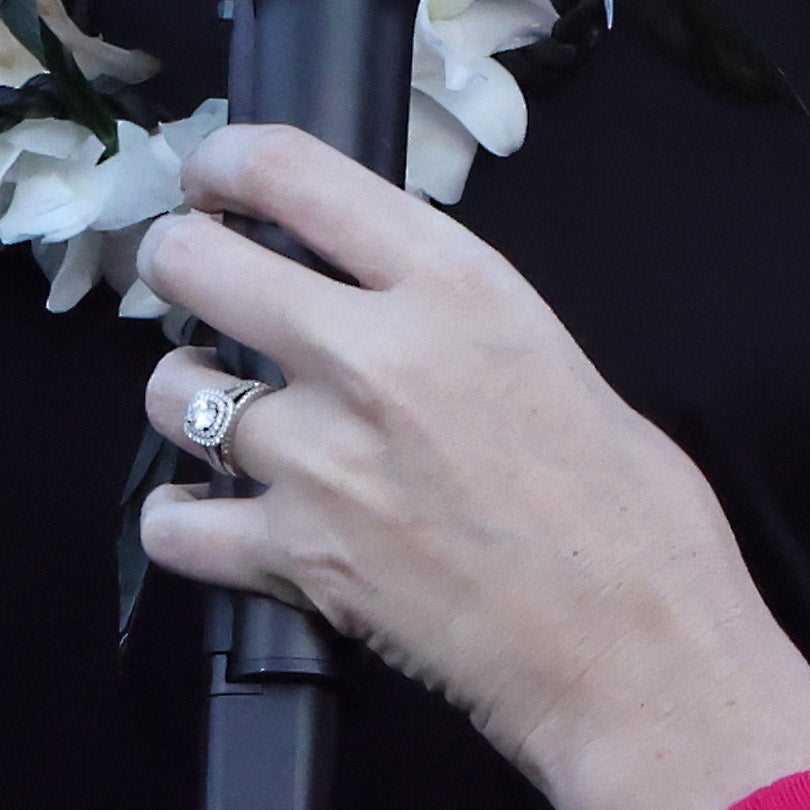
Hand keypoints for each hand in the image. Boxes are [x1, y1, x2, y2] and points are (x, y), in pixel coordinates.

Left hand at [135, 122, 809, 809]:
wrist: (636, 649)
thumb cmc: (633, 513)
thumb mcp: (552, 355)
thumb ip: (451, 317)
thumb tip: (383, 303)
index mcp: (455, 285)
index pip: (294, 171)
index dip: (227, 159)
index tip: (212, 178)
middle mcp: (372, 355)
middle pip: (198, 263)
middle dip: (178, 262)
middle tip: (190, 279)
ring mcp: (320, 458)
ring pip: (172, 391)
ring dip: (188, 397)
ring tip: (224, 415)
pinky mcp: (294, 556)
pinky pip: (174, 523)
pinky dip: (184, 521)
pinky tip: (214, 518)